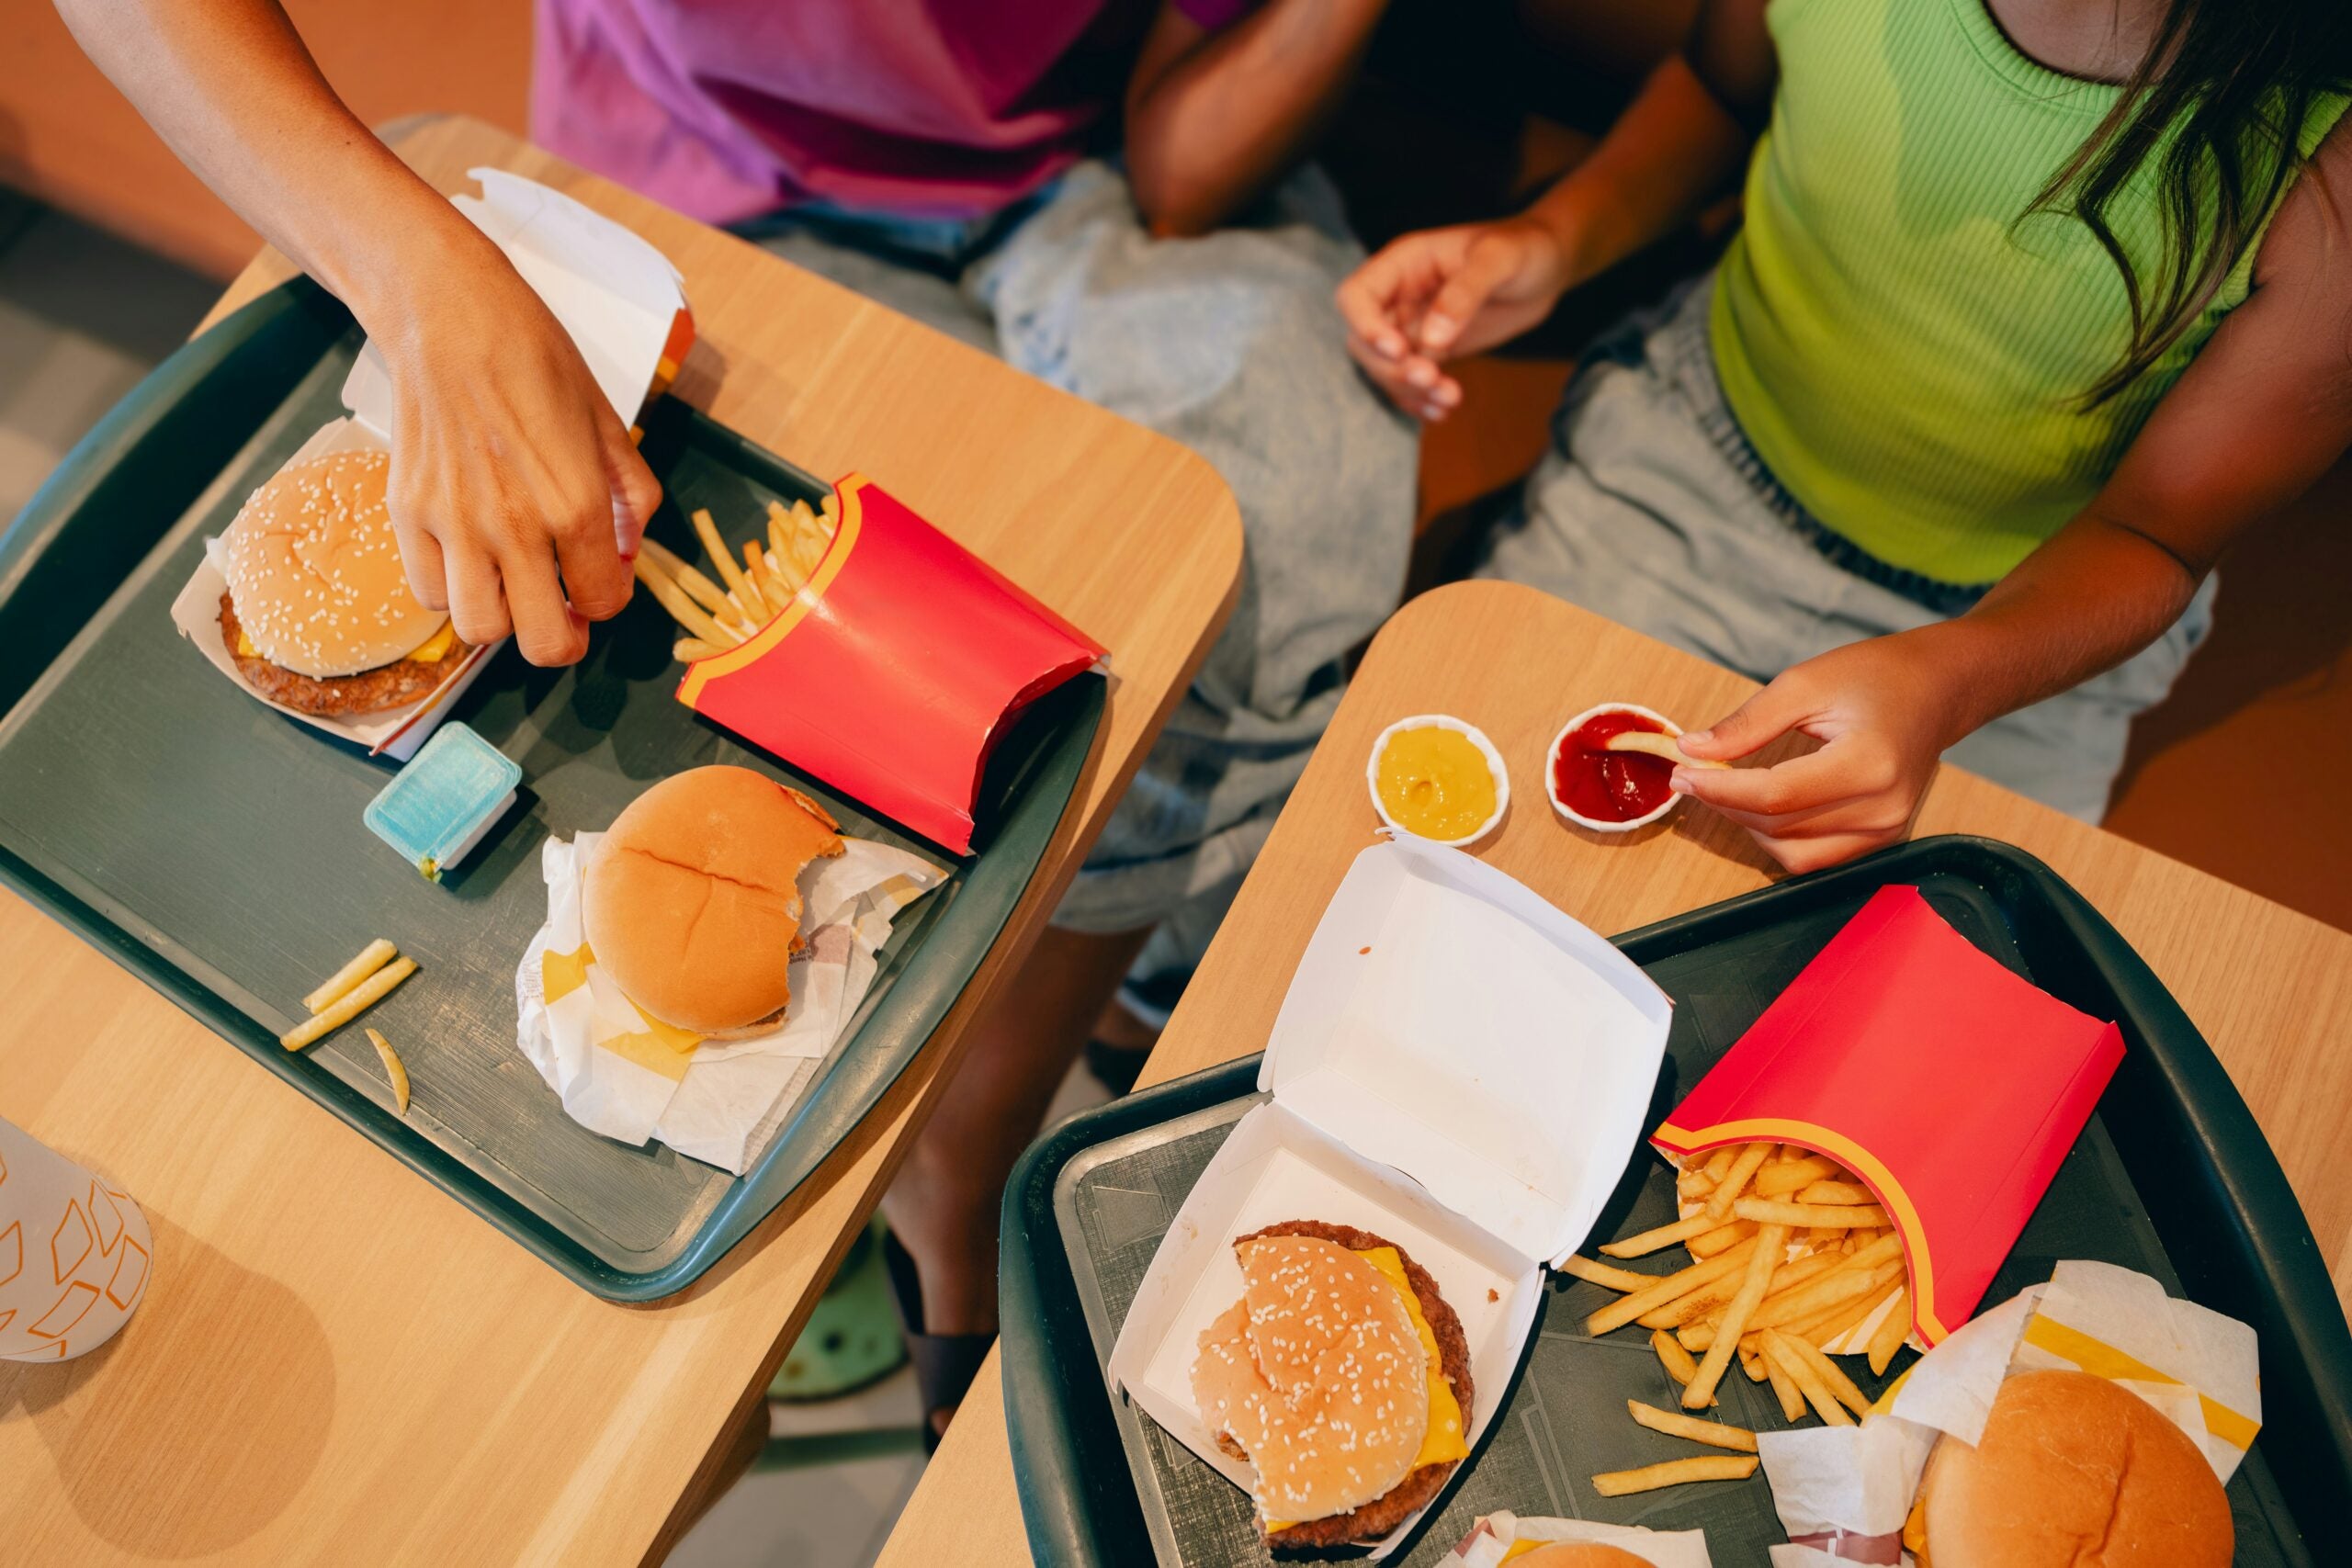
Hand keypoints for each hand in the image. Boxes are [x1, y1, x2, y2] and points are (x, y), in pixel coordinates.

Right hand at [370, 235, 661, 665]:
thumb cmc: (534, 358)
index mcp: (575, 505)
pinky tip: (469, 562)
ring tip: (512, 587)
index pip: (604, 602)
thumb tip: (630, 552)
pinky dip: (453, 593)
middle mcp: (514, 527)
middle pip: (541, 642)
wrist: (448, 316)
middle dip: (561, 638)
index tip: (600, 580)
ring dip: (503, 619)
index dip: (609, 600)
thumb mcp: (607, 422)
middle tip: (563, 615)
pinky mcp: (408, 515)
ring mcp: (454, 525)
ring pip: (480, 629)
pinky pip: (430, 595)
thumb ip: (630, 495)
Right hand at [1334, 218, 1571, 420]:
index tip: (1399, 350)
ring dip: (1409, 390)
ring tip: (1450, 397)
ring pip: (1385, 368)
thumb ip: (1465, 293)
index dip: (1366, 327)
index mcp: (1404, 263)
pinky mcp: (1431, 349)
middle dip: (1392, 367)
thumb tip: (1432, 339)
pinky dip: (1421, 400)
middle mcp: (1399, 295)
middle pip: (1364, 341)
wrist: (1548, 266)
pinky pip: (1410, 381)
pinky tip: (1445, 409)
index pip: (1356, 297)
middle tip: (1431, 378)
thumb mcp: (1499, 260)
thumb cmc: (1524, 248)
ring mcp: (1412, 325)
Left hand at [1671, 632, 1969, 873]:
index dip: (1719, 789)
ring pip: (1792, 853)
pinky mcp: (1882, 840)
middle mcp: (1882, 807)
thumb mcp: (1805, 684)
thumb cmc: (1876, 677)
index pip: (1775, 796)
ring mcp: (1885, 830)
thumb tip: (1692, 750)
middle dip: (1724, 803)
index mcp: (1868, 764)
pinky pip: (1815, 858)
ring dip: (1747, 826)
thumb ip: (1747, 723)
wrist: (1939, 690)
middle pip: (1779, 826)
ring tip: (1725, 788)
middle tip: (1691, 774)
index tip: (1683, 772)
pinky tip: (1760, 805)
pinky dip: (1778, 838)